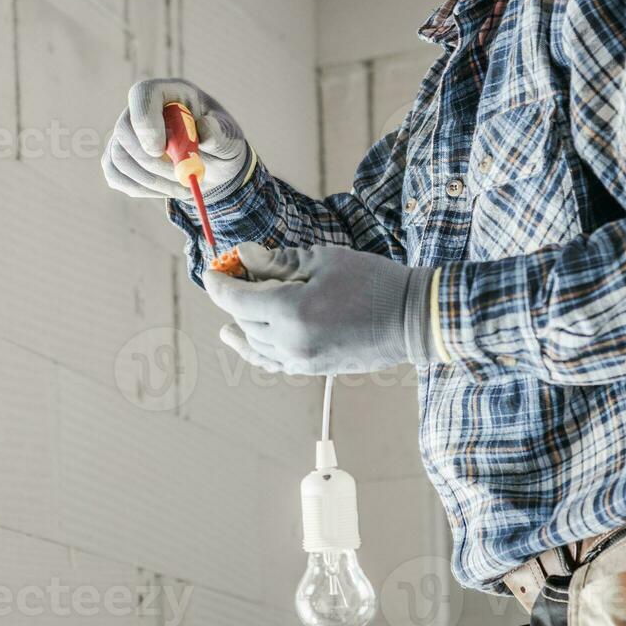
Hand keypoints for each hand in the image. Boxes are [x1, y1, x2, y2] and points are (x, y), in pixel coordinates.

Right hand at [101, 78, 249, 202]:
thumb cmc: (220, 144)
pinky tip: (164, 188)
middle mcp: (142, 109)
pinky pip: (116, 175)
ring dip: (150, 180)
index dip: (146, 122)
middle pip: (124, 129)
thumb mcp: (230, 138)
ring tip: (181, 186)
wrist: (212, 165)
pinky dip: (140, 188)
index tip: (160, 150)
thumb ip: (220, 133)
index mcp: (170, 93)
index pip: (143, 94)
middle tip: (179, 178)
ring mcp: (127, 133)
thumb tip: (203, 130)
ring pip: (119, 157)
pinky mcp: (119, 157)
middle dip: (150, 161)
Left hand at [202, 243, 434, 374]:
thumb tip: (244, 256)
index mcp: (291, 311)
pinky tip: (246, 340)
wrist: (413, 319)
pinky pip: (272, 362)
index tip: (212, 270)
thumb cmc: (374, 281)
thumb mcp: (324, 260)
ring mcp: (301, 360)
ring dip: (241, 324)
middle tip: (231, 277)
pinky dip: (256, 349)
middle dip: (232, 298)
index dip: (219, 283)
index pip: (236, 300)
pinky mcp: (313, 369)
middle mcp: (290, 342)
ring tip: (229, 315)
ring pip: (255, 344)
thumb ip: (279, 262)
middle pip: (243, 321)